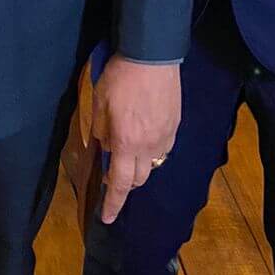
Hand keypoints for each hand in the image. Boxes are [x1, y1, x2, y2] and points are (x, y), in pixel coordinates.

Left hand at [91, 58, 180, 222]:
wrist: (152, 56)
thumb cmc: (120, 77)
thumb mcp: (99, 102)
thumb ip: (101, 130)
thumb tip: (106, 147)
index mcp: (126, 143)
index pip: (120, 183)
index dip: (113, 204)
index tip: (107, 218)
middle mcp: (148, 146)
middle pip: (139, 179)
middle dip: (126, 183)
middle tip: (114, 174)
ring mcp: (165, 137)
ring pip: (154, 165)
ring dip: (140, 166)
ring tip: (130, 153)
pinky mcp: (175, 125)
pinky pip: (164, 149)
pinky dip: (153, 151)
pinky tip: (146, 137)